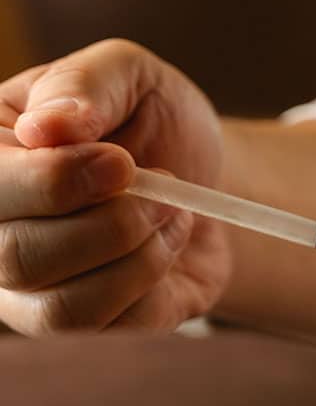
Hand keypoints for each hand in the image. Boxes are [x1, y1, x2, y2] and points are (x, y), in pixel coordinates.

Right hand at [0, 39, 229, 333]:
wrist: (206, 176)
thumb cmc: (150, 119)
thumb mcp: (128, 74)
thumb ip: (87, 84)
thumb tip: (48, 125)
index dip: (58, 182)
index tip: (123, 161)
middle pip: (16, 258)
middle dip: (115, 222)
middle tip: (163, 184)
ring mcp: (25, 291)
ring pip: (66, 308)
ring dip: (142, 256)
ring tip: (170, 212)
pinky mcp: (81, 326)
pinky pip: (114, 331)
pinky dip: (158, 284)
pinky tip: (168, 242)